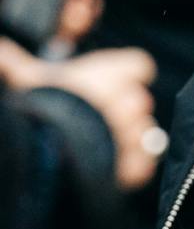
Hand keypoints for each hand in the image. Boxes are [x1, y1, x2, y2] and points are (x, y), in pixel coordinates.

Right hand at [0, 39, 160, 188]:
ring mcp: (137, 134)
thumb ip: (14, 63)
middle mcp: (132, 100)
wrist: (50, 147)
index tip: (110, 82)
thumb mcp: (25, 78)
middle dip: (123, 110)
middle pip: (140, 101)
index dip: (126, 74)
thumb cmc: (41, 105)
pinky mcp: (137, 165)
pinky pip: (144, 164)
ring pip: (144, 134)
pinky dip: (131, 165)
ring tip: (100, 143)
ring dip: (128, 138)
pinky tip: (111, 165)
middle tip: (96, 118)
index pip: (139, 65)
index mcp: (111, 73)